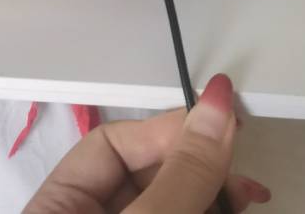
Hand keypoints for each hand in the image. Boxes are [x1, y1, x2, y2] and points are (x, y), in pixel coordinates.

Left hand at [23, 74, 270, 213]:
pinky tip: (238, 207)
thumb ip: (182, 171)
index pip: (113, 143)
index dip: (169, 130)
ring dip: (215, 193)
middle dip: (202, 168)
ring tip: (248, 196)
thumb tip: (218, 102)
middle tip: (244, 173)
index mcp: (56, 207)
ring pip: (174, 200)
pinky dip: (212, 210)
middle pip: (150, 173)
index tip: (223, 122)